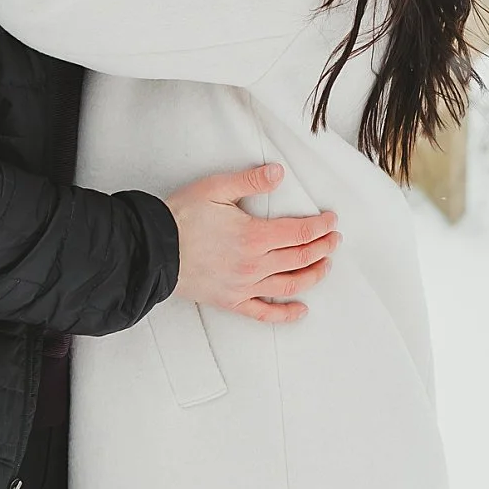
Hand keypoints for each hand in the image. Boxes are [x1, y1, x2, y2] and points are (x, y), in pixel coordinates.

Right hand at [165, 163, 340, 324]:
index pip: (300, 233)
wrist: (154, 249)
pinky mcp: (231, 301)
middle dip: (323, 248)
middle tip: (335, 240)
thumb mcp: (216, 188)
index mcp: (254, 236)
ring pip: (290, 285)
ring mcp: (244, 286)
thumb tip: (278, 173)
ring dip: (313, 276)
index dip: (320, 227)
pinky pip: (264, 313)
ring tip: (325, 266)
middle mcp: (254, 265)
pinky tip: (300, 311)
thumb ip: (251, 181)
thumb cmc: (182, 218)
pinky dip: (285, 315)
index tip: (331, 221)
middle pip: (301, 258)